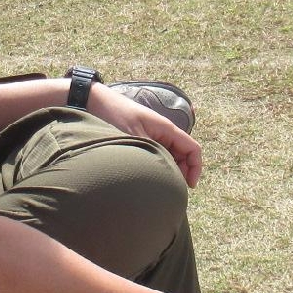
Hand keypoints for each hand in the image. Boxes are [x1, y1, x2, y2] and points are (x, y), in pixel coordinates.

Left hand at [85, 84, 203, 186]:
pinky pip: (159, 155)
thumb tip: (165, 175)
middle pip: (184, 156)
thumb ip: (152, 153)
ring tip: (159, 186)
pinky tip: (148, 177)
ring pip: (171, 157)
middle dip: (182, 173)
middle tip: (170, 189)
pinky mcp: (143, 140)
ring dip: (170, 170)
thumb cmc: (115, 115)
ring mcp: (153, 136)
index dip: (196, 168)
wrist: (96, 103)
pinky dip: (158, 166)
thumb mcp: (134, 137)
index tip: (190, 186)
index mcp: (167, 129)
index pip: (193, 149)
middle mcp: (163, 133)